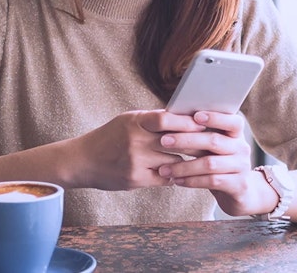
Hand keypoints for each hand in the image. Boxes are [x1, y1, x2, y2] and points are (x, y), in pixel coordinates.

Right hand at [68, 110, 205, 190]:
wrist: (83, 160)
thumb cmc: (110, 137)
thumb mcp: (128, 120)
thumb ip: (153, 119)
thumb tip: (185, 116)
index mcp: (135, 121)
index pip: (167, 119)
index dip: (188, 122)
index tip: (205, 123)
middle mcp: (135, 140)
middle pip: (175, 141)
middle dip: (196, 143)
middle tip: (214, 144)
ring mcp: (135, 161)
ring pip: (174, 162)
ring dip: (189, 162)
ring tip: (204, 160)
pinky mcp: (135, 179)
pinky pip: (165, 179)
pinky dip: (176, 176)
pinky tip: (184, 173)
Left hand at [156, 112, 272, 216]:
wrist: (241, 192)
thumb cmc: (219, 163)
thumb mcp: (213, 147)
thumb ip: (200, 134)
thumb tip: (172, 120)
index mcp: (236, 134)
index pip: (232, 121)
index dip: (215, 117)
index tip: (195, 116)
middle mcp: (241, 148)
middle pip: (214, 141)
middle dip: (186, 140)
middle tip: (164, 141)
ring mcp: (241, 167)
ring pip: (210, 164)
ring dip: (183, 166)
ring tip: (164, 169)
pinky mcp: (238, 185)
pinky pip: (211, 181)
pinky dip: (191, 181)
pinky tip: (176, 180)